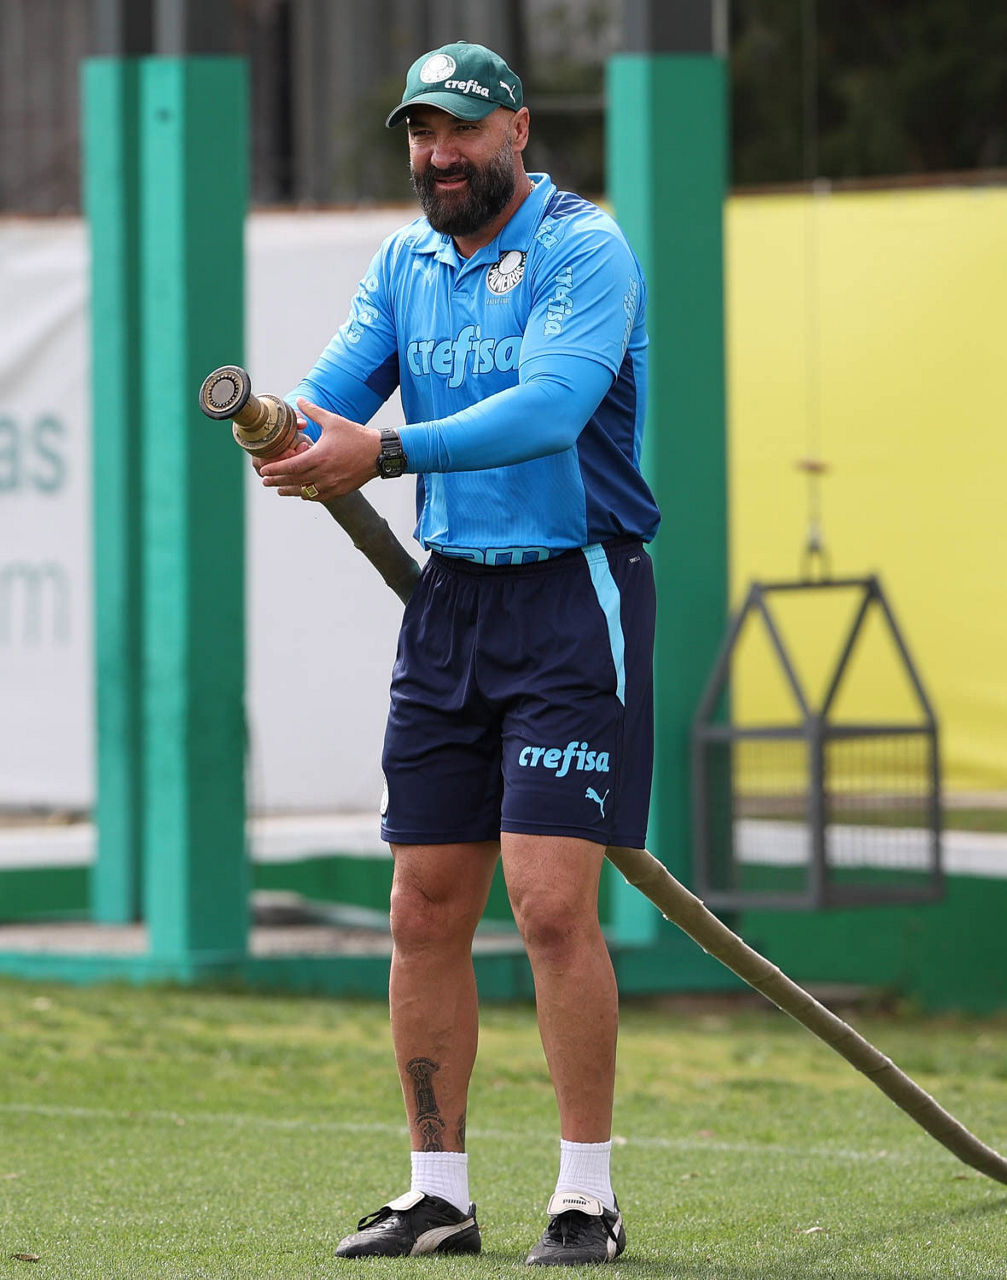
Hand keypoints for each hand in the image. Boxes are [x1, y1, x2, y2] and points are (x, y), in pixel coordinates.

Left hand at [258, 399, 380, 499]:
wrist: (378, 453)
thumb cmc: (356, 436)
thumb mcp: (333, 421)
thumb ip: (313, 411)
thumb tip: (299, 400)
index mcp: (319, 456)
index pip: (291, 466)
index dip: (276, 469)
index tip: (264, 471)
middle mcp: (324, 473)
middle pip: (294, 481)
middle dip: (277, 481)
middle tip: (265, 481)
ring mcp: (332, 484)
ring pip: (305, 492)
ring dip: (290, 491)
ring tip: (279, 490)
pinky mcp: (340, 491)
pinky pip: (319, 497)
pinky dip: (307, 495)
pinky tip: (301, 493)